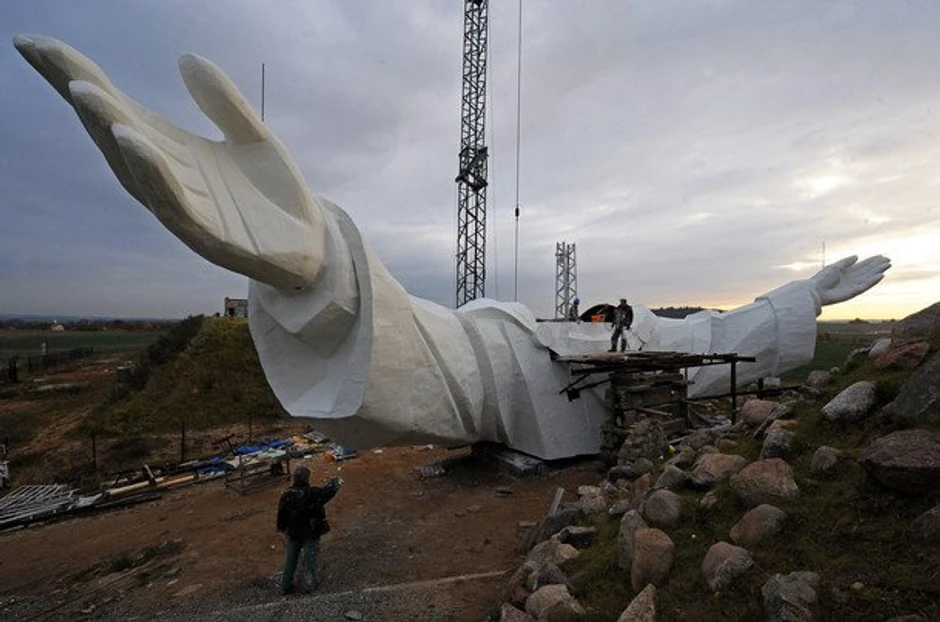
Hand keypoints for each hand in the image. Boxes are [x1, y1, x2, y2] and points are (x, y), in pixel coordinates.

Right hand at [13, 35, 323, 291]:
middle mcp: (170, 181)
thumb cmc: (277, 200)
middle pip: (116, 133)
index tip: (37, 44)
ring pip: (138, 169)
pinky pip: (175, 204)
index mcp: (175, 155)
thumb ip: (224, 104)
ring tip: (84, 90)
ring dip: (110, 130)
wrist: (315, 250)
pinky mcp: (210, 238)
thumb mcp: (255, 140)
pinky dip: (153, 173)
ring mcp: (187, 211)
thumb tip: (186, 60)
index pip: (120, 110)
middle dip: (81, 93)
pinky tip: (134, 140)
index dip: (80, 77)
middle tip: (44, 54)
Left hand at [808, 255, 890, 305]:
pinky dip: (873, 281)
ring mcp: (852, 286)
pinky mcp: (852, 293)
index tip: (881, 256)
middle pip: (867, 271)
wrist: (814, 290)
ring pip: (868, 277)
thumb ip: (846, 262)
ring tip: (887, 266)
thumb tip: (857, 256)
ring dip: (878, 272)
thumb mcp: (835, 267)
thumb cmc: (821, 279)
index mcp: (846, 272)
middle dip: (877, 266)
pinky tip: (880, 275)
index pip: (862, 266)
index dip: (872, 261)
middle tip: (888, 260)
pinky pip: (865, 286)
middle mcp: (851, 279)